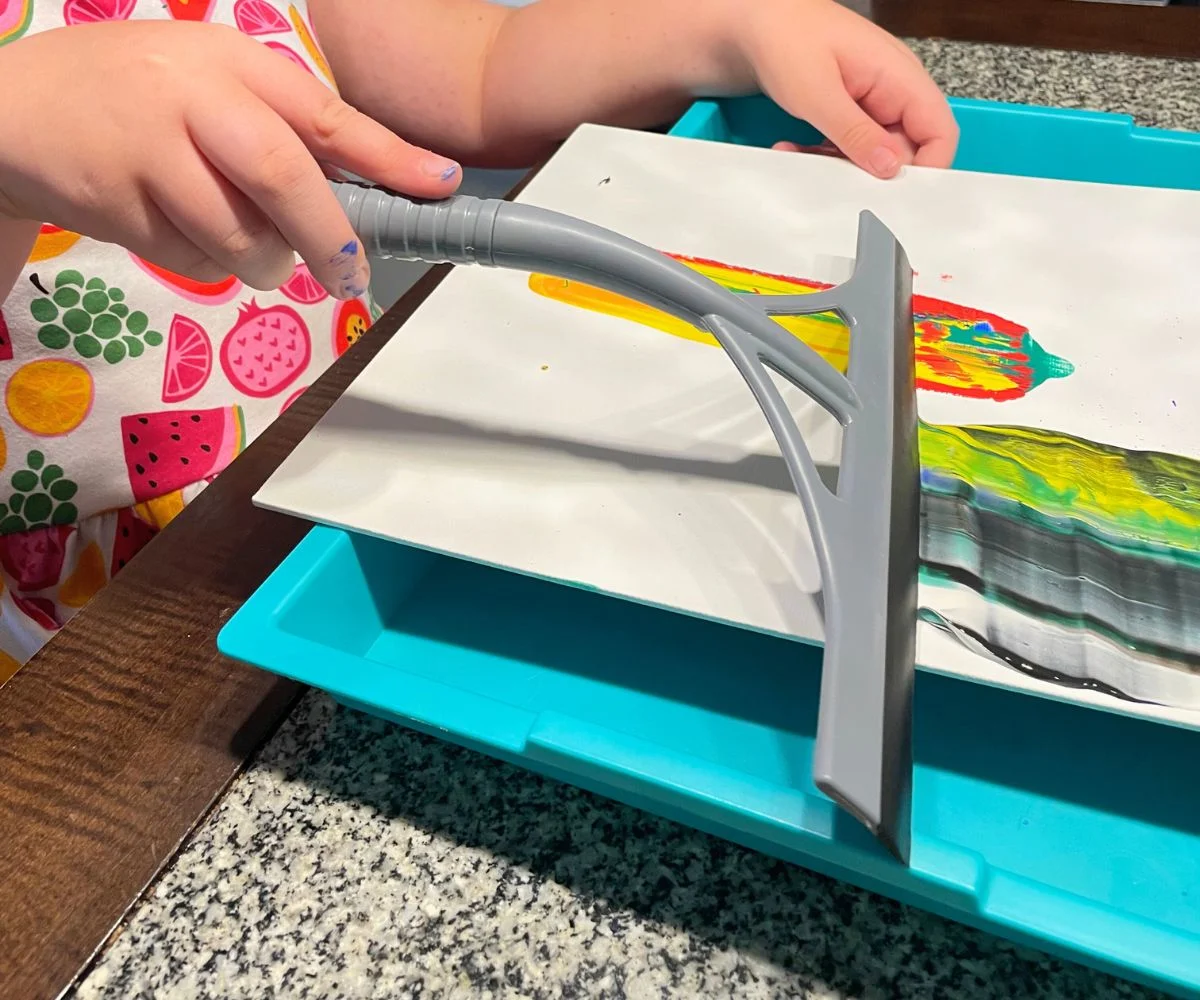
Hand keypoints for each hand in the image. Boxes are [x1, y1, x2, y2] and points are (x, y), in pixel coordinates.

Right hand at [0, 22, 462, 298]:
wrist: (15, 109)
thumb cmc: (136, 98)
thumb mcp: (208, 84)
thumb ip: (276, 124)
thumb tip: (366, 191)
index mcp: (230, 62)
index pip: (324, 114)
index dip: (390, 156)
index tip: (441, 185)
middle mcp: (191, 96)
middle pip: (283, 177)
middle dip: (330, 237)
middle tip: (352, 274)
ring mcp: (147, 148)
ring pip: (239, 236)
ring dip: (264, 263)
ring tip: (258, 253)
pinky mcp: (115, 202)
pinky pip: (191, 259)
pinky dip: (206, 265)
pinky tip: (180, 230)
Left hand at [736, 0, 957, 176]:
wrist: (750, 21)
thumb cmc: (785, 37)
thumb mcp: (818, 93)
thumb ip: (856, 132)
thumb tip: (891, 168)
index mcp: (900, 76)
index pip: (940, 131)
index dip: (928, 168)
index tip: (895, 195)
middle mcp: (893, 90)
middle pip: (906, 151)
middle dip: (870, 173)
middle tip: (833, 180)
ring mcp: (870, 101)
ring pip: (872, 154)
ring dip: (839, 166)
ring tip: (801, 157)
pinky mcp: (848, 110)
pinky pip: (849, 146)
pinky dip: (824, 155)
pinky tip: (794, 149)